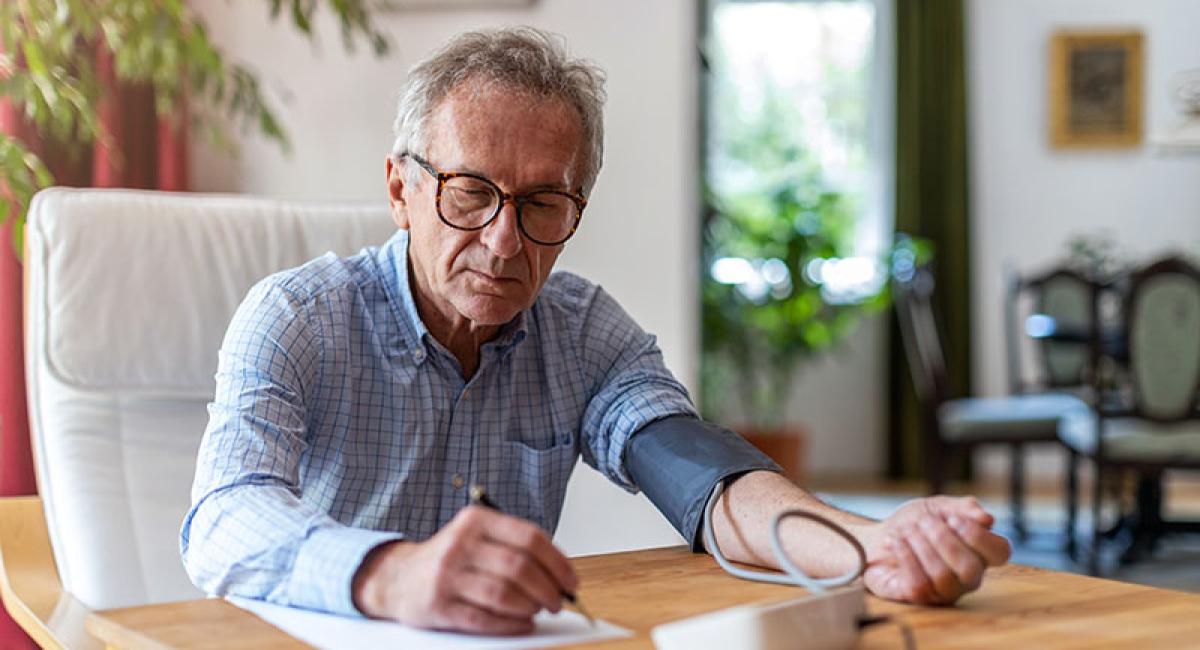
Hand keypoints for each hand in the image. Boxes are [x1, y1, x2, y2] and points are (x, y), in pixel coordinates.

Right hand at [352, 506, 577, 633]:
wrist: (397, 577)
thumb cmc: (451, 560)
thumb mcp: (477, 538)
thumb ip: (513, 548)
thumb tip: (560, 574)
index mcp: (476, 521)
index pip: (529, 537)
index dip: (557, 562)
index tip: (571, 581)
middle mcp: (460, 543)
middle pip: (519, 567)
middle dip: (548, 589)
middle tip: (559, 601)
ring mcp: (447, 574)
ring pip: (503, 594)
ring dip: (530, 607)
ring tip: (539, 611)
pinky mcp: (438, 605)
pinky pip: (484, 618)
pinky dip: (510, 624)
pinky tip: (522, 624)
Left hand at [862, 496, 1010, 605]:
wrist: (877, 537)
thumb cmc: (914, 523)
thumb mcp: (937, 506)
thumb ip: (963, 508)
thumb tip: (987, 519)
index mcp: (978, 552)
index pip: (1000, 552)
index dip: (978, 535)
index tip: (952, 519)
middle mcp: (966, 577)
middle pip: (970, 568)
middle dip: (944, 539)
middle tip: (924, 522)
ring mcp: (943, 591)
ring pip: (943, 577)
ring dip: (921, 546)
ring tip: (908, 531)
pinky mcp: (918, 598)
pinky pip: (919, 585)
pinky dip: (906, 557)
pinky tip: (896, 542)